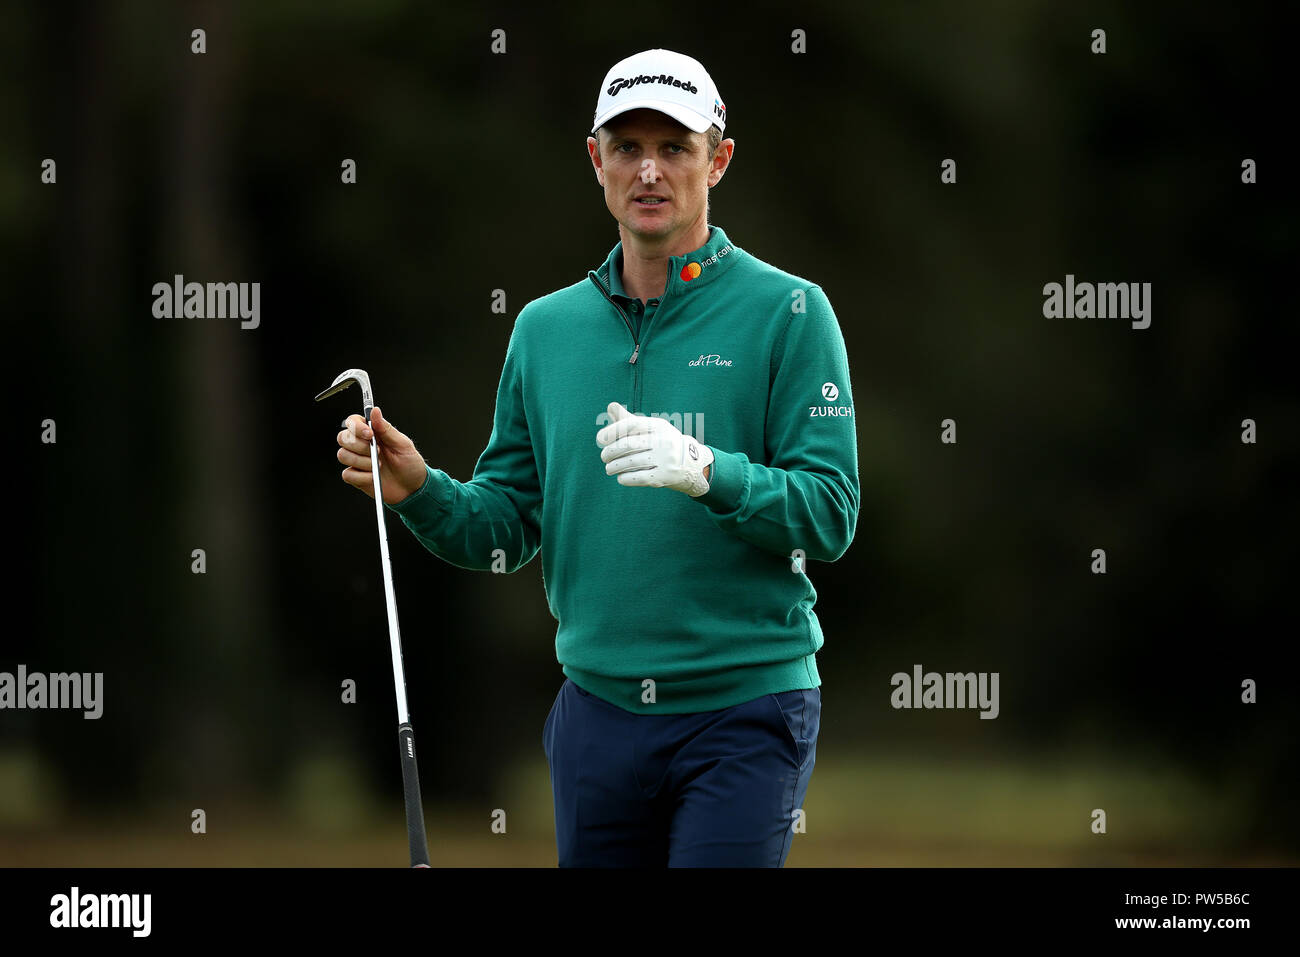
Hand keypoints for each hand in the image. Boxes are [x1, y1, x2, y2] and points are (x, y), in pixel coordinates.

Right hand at [336, 406, 427, 503]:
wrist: (412, 488)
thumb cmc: (410, 464)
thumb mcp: (402, 444)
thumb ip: (386, 428)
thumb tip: (375, 411)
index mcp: (372, 433)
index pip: (352, 422)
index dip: (356, 427)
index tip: (370, 434)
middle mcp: (361, 445)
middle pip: (342, 437)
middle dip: (360, 446)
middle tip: (378, 452)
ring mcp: (357, 461)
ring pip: (342, 455)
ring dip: (362, 461)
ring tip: (379, 466)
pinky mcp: (356, 477)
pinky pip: (347, 474)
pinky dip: (362, 476)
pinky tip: (374, 477)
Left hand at [596, 402, 713, 496]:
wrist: (689, 463)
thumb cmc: (661, 442)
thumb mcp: (650, 428)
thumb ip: (629, 419)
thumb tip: (610, 406)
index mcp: (658, 426)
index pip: (630, 424)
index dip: (612, 431)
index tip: (600, 439)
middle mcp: (664, 441)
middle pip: (628, 445)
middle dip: (610, 452)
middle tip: (604, 456)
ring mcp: (665, 460)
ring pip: (631, 463)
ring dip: (614, 467)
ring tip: (609, 468)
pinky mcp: (664, 477)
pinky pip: (638, 478)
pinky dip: (624, 478)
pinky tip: (620, 477)